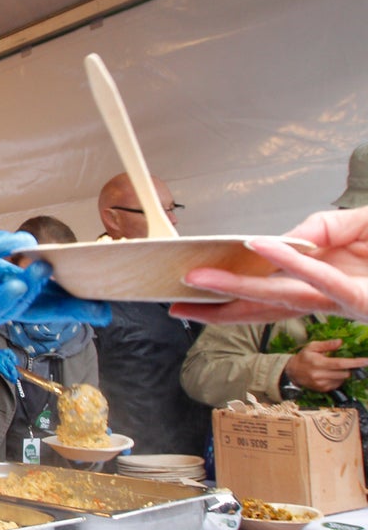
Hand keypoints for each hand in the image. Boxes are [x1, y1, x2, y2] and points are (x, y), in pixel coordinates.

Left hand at [0, 227, 109, 341]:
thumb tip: (23, 241)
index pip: (31, 277)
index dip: (58, 279)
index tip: (89, 276)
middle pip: (34, 301)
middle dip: (66, 305)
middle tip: (101, 307)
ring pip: (12, 307)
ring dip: (31, 293)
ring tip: (43, 274)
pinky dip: (1, 302)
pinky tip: (15, 286)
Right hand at [173, 207, 367, 323]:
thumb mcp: (356, 223)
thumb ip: (320, 226)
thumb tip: (281, 239)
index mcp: (323, 280)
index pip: (270, 289)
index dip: (233, 291)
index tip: (198, 287)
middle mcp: (327, 295)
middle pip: (262, 306)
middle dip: (218, 307)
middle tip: (179, 303)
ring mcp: (342, 301)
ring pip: (279, 297)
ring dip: (236, 286)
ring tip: (199, 278)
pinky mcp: (361, 301)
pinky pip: (317, 279)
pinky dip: (286, 262)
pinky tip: (258, 248)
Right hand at [283, 338, 367, 392]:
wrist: (292, 372)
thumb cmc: (304, 357)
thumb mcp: (312, 346)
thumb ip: (327, 344)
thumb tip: (340, 342)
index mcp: (317, 363)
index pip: (340, 363)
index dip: (355, 362)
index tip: (366, 361)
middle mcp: (319, 375)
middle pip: (344, 373)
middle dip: (349, 368)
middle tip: (347, 362)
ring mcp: (321, 384)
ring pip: (342, 379)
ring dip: (343, 373)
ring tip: (334, 368)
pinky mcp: (322, 389)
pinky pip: (337, 384)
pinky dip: (338, 379)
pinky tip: (330, 374)